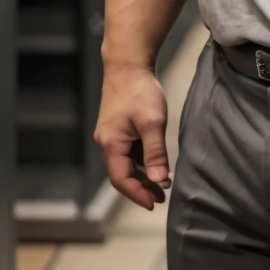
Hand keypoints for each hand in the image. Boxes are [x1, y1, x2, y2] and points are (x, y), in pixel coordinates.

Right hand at [94, 64, 170, 209]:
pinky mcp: (118, 130)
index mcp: (110, 144)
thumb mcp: (153, 123)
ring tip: (162, 185)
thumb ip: (156, 153)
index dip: (137, 194)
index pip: (121, 179)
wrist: (128, 65)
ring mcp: (111, 136)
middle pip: (122, 174)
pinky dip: (141, 162)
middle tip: (162, 198)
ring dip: (142, 176)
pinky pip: (128, 153)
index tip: (155, 203)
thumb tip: (160, 180)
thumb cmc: (139, 91)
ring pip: (126, 164)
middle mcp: (106, 143)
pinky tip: (156, 165)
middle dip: (141, 188)